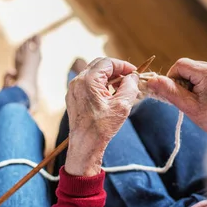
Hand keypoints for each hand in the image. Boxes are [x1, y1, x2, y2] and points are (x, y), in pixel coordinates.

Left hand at [65, 57, 139, 175]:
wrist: (85, 144)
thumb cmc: (102, 127)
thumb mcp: (122, 105)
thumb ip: (130, 86)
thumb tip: (132, 76)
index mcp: (88, 80)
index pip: (107, 62)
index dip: (123, 65)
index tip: (134, 73)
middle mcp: (77, 81)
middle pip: (99, 65)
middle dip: (116, 70)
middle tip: (128, 79)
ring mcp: (73, 89)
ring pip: (93, 74)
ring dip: (108, 78)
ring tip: (121, 89)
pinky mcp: (73, 98)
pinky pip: (87, 84)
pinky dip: (100, 85)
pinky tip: (109, 96)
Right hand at [147, 58, 206, 136]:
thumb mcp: (188, 106)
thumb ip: (170, 91)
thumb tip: (152, 80)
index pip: (180, 65)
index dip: (173, 78)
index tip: (177, 93)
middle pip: (189, 66)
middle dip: (184, 81)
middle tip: (189, 98)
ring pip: (197, 69)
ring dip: (193, 81)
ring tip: (200, 98)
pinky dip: (203, 81)